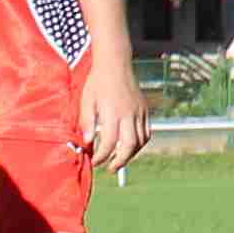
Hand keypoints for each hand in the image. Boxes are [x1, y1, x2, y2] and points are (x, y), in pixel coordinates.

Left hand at [81, 54, 150, 174]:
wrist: (115, 64)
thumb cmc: (97, 82)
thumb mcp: (86, 101)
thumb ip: (87, 122)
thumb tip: (88, 142)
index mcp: (112, 112)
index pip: (110, 142)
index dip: (102, 156)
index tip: (95, 161)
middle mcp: (128, 113)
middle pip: (129, 145)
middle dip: (119, 161)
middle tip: (110, 168)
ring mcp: (139, 112)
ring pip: (140, 141)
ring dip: (131, 154)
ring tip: (120, 160)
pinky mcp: (144, 109)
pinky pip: (147, 132)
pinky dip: (140, 143)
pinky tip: (131, 147)